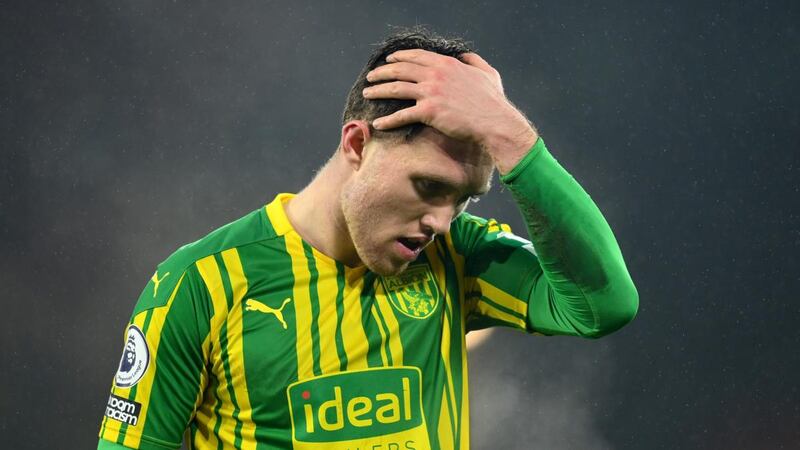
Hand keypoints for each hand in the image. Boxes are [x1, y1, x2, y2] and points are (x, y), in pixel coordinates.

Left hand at [362, 49, 537, 172]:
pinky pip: (402, 115)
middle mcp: (435, 74)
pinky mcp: (428, 111)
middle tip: (371, 76)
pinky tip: (378, 124)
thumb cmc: (493, 101)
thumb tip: (465, 56)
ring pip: (396, 88)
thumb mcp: (487, 73)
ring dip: (378, 91)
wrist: (494, 122)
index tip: (388, 60)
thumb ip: (474, 61)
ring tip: (367, 94)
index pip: (416, 56)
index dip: (399, 57)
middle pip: (400, 69)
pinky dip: (388, 120)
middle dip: (382, 72)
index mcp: (447, 64)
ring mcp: (431, 92)